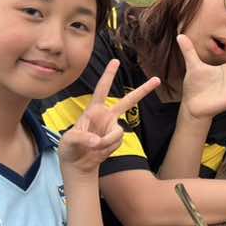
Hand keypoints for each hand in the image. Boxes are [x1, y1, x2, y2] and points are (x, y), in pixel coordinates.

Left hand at [58, 59, 160, 175]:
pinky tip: (99, 151)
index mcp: (94, 110)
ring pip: (118, 132)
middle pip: (128, 101)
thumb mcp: (69, 141)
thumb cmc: (70, 148)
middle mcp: (106, 116)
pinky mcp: (116, 140)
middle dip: (143, 90)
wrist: (78, 164)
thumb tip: (97, 140)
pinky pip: (117, 142)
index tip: (116, 61)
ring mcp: (113, 128)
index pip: (101, 89)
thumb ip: (82, 138)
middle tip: (157, 80)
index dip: (108, 75)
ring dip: (106, 142)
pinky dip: (107, 148)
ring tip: (93, 148)